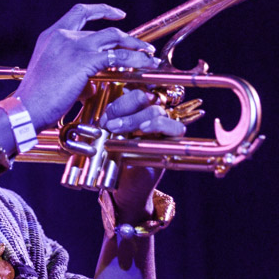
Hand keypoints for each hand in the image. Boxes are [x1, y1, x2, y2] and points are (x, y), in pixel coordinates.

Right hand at [15, 4, 158, 130]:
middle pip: (103, 28)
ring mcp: (73, 45)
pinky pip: (117, 56)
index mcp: (51, 35)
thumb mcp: (54, 78)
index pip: (79, 12)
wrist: (26, 109)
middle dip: (127, 37)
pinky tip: (145, 66)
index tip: (118, 14)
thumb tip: (93, 84)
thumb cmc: (37, 99)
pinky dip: (135, 59)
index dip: (101, 10)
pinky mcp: (83, 60)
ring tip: (149, 55)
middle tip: (142, 46)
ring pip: (114, 37)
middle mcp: (62, 35)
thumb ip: (75, 75)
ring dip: (135, 45)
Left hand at [99, 88, 185, 219]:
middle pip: (145, 97)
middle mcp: (150, 114)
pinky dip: (160, 126)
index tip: (105, 118)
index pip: (132, 93)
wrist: (125, 186)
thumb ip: (108, 122)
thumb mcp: (107, 138)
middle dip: (125, 109)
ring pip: (156, 111)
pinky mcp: (173, 142)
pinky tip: (145, 130)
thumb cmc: (114, 160)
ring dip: (136, 119)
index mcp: (134, 109)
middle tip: (111, 125)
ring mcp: (163, 127)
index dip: (119, 103)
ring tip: (121, 130)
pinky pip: (175, 127)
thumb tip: (103, 109)